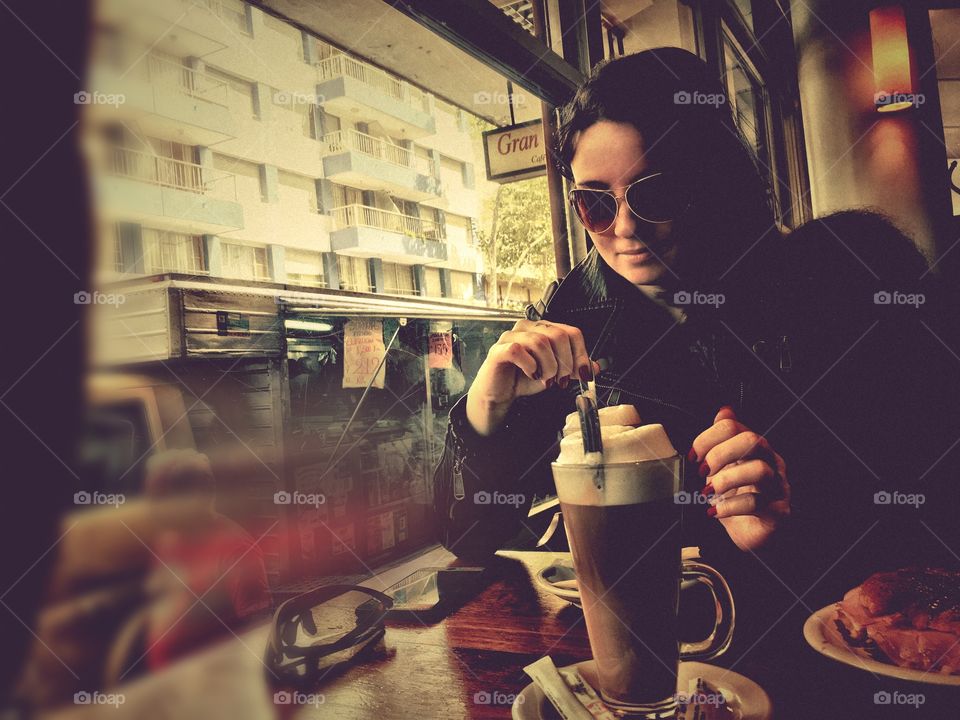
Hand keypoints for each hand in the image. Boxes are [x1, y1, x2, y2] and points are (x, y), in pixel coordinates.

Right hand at [465, 319, 597, 435]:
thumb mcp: (555, 374)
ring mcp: (511, 336)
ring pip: (540, 342)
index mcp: (543, 329)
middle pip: (558, 335)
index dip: (581, 354)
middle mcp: (527, 327)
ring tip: (546, 379)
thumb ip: (574, 369)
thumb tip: (596, 367)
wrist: (500, 393)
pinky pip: (518, 351)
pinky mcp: (498, 350)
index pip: (571, 332)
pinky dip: (530, 366)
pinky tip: (531, 375)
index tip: (583, 374)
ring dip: (549, 367)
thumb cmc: (524, 379)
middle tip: (561, 380)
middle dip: (565, 362)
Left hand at [690, 406, 790, 551]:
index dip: (708, 438)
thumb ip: (722, 441)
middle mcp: (770, 462)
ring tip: (709, 492)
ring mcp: (777, 486)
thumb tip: (723, 411)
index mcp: (754, 448)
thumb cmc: (737, 499)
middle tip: (702, 472)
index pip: (733, 426)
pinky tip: (715, 511)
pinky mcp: (778, 511)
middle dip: (720, 454)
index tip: (693, 456)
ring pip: (760, 470)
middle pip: (752, 441)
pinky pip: (757, 502)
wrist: (752, 534)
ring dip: (726, 480)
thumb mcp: (724, 468)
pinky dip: (730, 506)